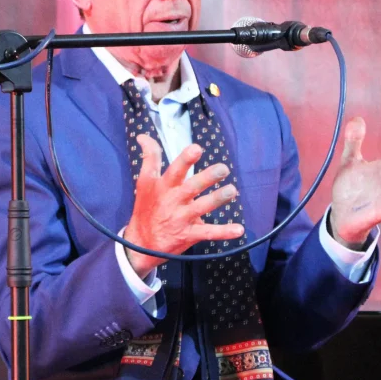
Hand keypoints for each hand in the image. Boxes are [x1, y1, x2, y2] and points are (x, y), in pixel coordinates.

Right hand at [123, 135, 244, 278]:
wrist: (141, 243)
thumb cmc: (146, 208)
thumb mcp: (144, 182)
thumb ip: (149, 158)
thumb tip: (143, 136)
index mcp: (163, 186)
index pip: (174, 170)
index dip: (185, 160)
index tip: (196, 149)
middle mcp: (173, 201)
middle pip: (191, 187)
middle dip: (207, 178)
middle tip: (222, 169)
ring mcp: (181, 218)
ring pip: (201, 207)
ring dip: (217, 199)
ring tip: (232, 191)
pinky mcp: (189, 234)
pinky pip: (208, 233)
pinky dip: (224, 232)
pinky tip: (239, 230)